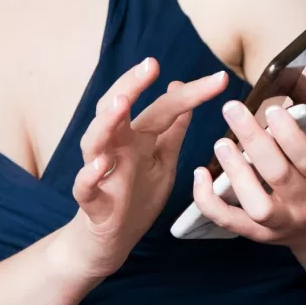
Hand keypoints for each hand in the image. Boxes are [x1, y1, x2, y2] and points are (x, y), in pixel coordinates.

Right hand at [52, 60, 228, 282]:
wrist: (112, 239)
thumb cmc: (137, 195)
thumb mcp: (162, 160)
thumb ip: (171, 130)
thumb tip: (181, 92)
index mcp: (137, 136)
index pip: (163, 107)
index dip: (191, 92)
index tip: (221, 79)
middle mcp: (116, 146)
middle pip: (116, 107)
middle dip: (131, 85)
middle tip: (151, 65)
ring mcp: (100, 170)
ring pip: (95, 139)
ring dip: (106, 121)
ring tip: (121, 103)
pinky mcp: (91, 199)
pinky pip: (84, 185)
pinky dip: (90, 174)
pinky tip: (102, 164)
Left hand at [190, 78, 305, 245]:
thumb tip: (291, 71)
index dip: (290, 135)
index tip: (270, 109)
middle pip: (278, 174)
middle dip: (254, 140)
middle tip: (231, 108)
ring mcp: (283, 224)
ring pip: (256, 204)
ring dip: (235, 172)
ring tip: (220, 143)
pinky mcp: (259, 235)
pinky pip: (229, 222)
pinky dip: (209, 201)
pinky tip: (199, 174)